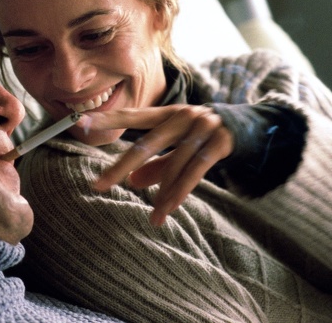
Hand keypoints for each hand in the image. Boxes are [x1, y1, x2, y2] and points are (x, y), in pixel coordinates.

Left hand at [84, 105, 233, 225]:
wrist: (252, 126)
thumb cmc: (206, 136)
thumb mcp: (179, 146)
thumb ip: (157, 162)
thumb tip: (132, 181)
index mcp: (168, 113)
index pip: (132, 116)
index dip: (106, 119)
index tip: (79, 122)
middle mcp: (182, 115)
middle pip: (146, 143)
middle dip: (121, 166)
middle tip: (98, 184)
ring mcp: (203, 127)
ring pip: (174, 164)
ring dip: (161, 194)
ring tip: (151, 217)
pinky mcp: (220, 141)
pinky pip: (196, 171)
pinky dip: (180, 192)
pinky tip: (167, 209)